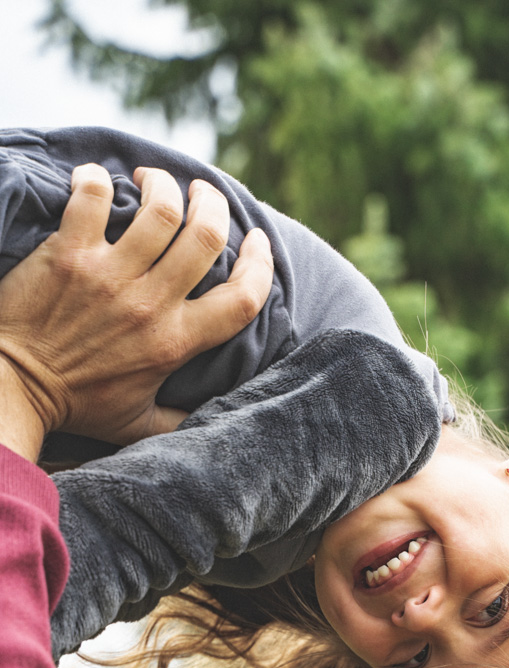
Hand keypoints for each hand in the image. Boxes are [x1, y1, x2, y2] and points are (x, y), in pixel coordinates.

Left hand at [0, 163, 273, 453]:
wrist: (14, 388)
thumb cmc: (76, 405)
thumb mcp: (138, 424)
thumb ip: (181, 418)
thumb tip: (215, 413)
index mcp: (175, 342)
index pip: (242, 299)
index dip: (260, 264)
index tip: (257, 241)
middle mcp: (149, 305)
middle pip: (205, 236)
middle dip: (212, 204)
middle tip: (201, 194)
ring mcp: (108, 276)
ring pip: (159, 209)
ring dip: (164, 184)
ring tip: (154, 179)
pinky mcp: (68, 254)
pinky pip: (93, 196)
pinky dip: (98, 179)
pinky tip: (98, 180)